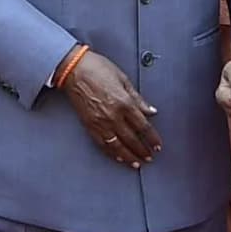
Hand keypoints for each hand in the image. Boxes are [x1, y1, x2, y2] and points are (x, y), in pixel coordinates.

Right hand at [59, 52, 160, 169]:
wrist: (73, 70)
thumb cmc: (97, 68)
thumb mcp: (123, 79)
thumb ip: (138, 98)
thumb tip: (151, 110)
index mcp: (125, 102)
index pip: (143, 126)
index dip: (152, 138)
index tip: (157, 145)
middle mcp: (113, 115)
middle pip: (132, 139)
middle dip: (143, 150)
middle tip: (150, 156)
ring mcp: (100, 122)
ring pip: (118, 146)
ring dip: (129, 156)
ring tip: (137, 162)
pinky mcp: (89, 126)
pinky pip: (103, 144)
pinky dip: (112, 153)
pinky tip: (118, 157)